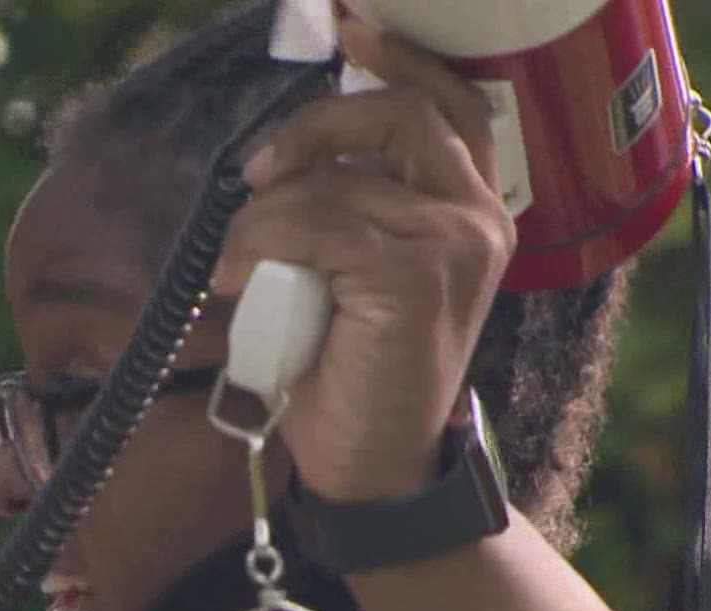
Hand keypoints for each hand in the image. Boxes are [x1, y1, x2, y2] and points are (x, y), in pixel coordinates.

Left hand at [212, 17, 515, 501]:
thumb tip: (278, 164)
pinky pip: (318, 225)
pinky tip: (237, 281)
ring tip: (235, 269)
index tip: (351, 27)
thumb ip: (343, 211)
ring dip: (263, 220)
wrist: (373, 465)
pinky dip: (262, 245)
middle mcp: (476, 218)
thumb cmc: (352, 373)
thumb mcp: (348, 275)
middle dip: (317, 124)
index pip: (450, 103)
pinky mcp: (417, 276)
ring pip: (336, 183)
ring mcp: (454, 244)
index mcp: (469, 210)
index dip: (400, 58)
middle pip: (400, 113)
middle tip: (258, 173)